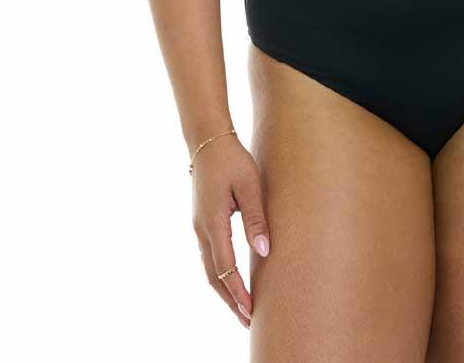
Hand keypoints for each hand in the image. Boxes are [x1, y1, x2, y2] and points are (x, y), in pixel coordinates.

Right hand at [191, 132, 271, 329]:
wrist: (207, 141)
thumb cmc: (232, 160)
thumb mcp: (250, 185)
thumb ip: (256, 218)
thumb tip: (264, 250)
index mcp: (213, 223)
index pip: (226, 268)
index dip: (238, 292)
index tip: (251, 311)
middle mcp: (202, 230)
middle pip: (214, 276)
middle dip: (230, 300)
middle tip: (247, 322)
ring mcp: (199, 227)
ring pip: (209, 269)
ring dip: (224, 290)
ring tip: (241, 308)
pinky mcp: (202, 222)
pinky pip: (209, 257)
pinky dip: (219, 275)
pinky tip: (230, 281)